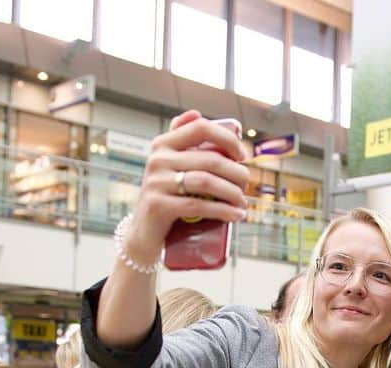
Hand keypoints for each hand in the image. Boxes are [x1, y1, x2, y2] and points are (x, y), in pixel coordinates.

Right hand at [125, 110, 249, 262]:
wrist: (144, 232)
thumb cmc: (167, 196)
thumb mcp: (171, 165)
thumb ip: (182, 141)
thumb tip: (196, 113)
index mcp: (164, 144)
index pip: (201, 128)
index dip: (228, 139)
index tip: (242, 157)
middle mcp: (158, 159)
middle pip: (211, 160)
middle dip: (237, 173)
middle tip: (246, 186)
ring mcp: (156, 182)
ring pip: (207, 182)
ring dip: (233, 193)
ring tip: (243, 203)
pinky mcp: (158, 206)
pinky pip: (198, 206)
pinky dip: (223, 211)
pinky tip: (236, 215)